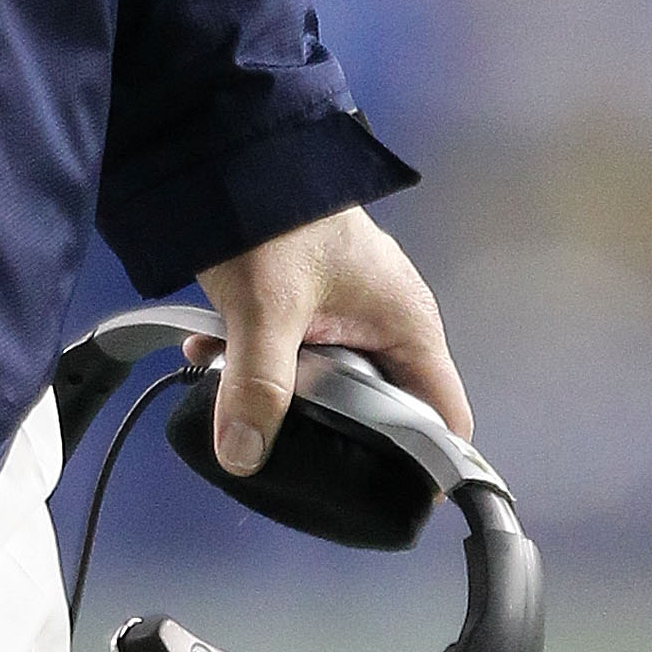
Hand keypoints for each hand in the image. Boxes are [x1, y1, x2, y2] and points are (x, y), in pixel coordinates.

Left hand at [193, 209, 470, 477]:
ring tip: (232, 390)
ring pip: (326, 381)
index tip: (390, 500)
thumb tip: (246, 453)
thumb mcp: (267, 311)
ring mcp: (349, 311)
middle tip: (284, 446)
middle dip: (331, 429)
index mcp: (407, 325)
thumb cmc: (276, 217)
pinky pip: (293, 352)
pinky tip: (209, 352)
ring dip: (280, 390)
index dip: (426, 466)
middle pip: (379, 409)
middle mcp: (388, 322)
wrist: (230, 151)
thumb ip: (257, 386)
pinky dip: (255, 359)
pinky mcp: (309, 302)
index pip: (442, 418)